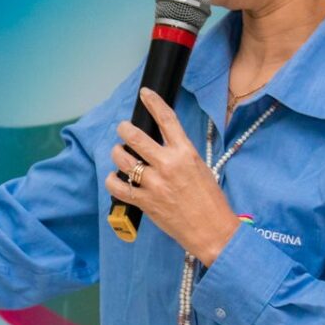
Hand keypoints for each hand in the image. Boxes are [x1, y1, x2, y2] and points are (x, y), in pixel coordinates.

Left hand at [104, 89, 242, 265]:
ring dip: (117, 153)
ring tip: (120, 154)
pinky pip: (118, 186)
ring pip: (122, 158)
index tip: (144, 94)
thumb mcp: (200, 167)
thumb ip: (180, 153)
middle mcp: (168, 165)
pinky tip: (115, 178)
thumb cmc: (210, 200)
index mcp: (186, 153)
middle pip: (135, 136)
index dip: (153, 102)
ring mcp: (155, 184)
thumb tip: (162, 143)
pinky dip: (112, 180)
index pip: (167, 119)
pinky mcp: (145, 202)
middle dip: (124, 129)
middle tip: (123, 129)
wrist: (212, 230)